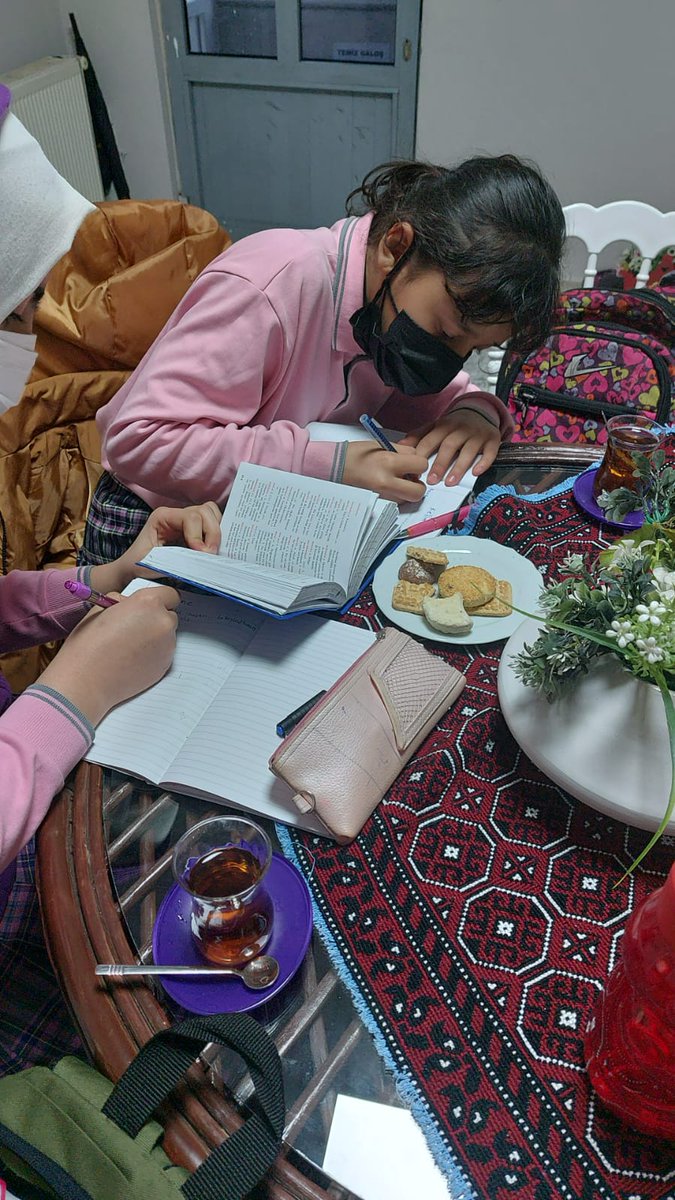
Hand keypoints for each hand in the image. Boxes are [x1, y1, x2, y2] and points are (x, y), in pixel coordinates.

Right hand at [39, 586, 180, 724]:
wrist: (87, 680)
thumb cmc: (89, 643)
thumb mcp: (101, 608)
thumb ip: (123, 601)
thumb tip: (132, 603)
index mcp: (148, 603)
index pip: (170, 594)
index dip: (158, 599)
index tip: (148, 606)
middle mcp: (163, 622)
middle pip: (169, 615)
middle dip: (156, 618)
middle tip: (134, 627)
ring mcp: (168, 646)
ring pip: (167, 635)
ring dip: (155, 637)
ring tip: (129, 647)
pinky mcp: (166, 665)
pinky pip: (164, 653)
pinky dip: (153, 654)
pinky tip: (132, 659)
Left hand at [91, 501, 221, 593]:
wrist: (131, 571)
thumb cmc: (138, 567)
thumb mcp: (154, 563)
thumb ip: (177, 560)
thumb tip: (202, 559)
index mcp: (163, 517)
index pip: (191, 517)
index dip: (199, 535)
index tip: (203, 554)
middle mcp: (175, 514)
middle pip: (205, 512)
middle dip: (212, 533)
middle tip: (210, 555)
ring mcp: (185, 521)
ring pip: (211, 514)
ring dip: (216, 532)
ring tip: (212, 553)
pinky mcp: (193, 530)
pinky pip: (212, 524)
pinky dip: (217, 535)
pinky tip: (213, 550)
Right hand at [343, 441, 427, 502]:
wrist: (333, 468)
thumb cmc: (355, 455)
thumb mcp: (380, 445)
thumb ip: (402, 452)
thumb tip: (416, 460)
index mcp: (388, 462)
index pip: (420, 465)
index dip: (418, 463)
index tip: (411, 463)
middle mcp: (386, 482)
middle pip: (419, 491)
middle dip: (418, 484)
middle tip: (410, 478)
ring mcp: (381, 496)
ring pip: (408, 499)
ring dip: (406, 491)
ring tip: (393, 481)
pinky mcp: (376, 504)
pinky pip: (396, 503)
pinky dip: (395, 496)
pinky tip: (385, 487)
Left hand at [399, 410, 500, 485]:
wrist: (480, 411)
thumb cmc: (455, 425)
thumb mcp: (436, 426)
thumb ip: (419, 435)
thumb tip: (401, 446)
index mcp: (444, 426)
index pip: (431, 440)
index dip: (423, 455)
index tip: (415, 470)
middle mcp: (460, 429)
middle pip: (449, 446)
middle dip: (439, 464)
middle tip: (431, 480)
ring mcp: (477, 434)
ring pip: (468, 451)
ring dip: (458, 467)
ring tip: (450, 483)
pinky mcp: (492, 439)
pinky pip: (490, 451)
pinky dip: (484, 462)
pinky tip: (476, 472)